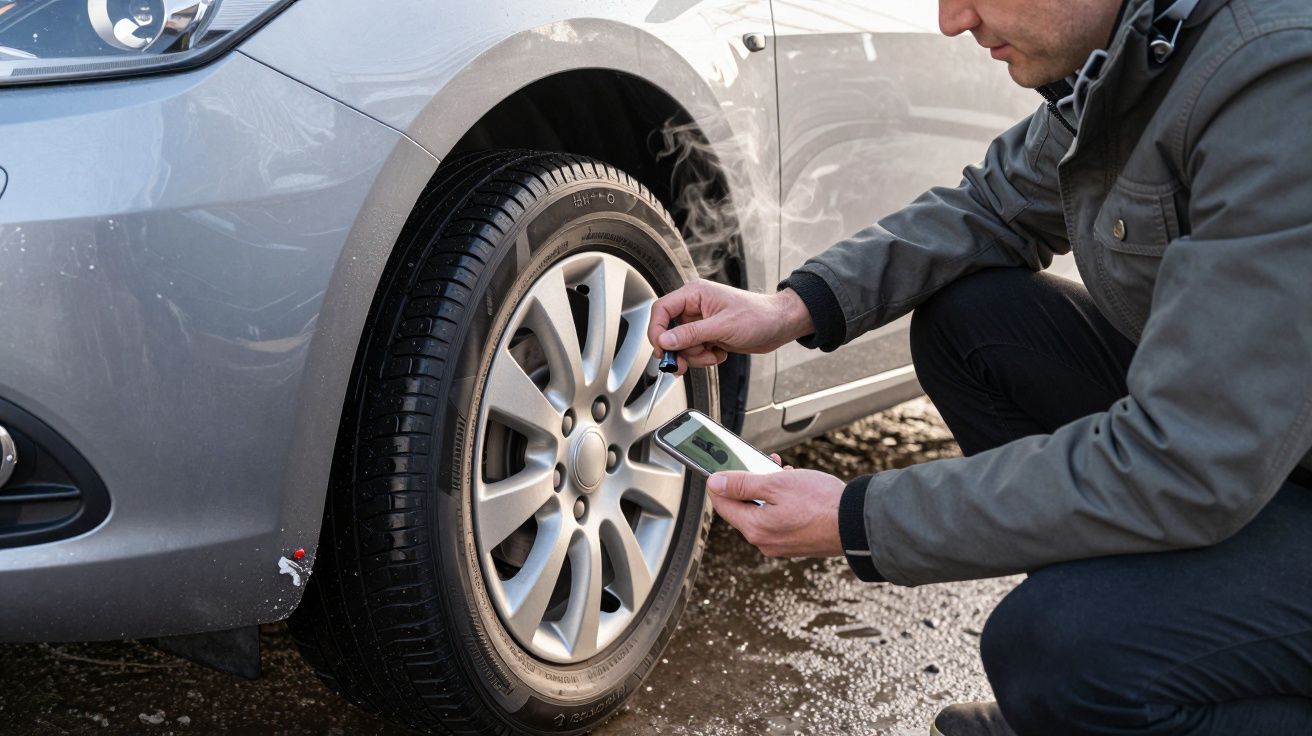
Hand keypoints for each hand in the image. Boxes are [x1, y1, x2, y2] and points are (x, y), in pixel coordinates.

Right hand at [647, 280, 813, 373]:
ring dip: (696, 356)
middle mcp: (695, 307)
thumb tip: (665, 340)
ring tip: (713, 353)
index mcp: (695, 294)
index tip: (663, 350)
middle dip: (680, 350)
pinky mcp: (708, 335)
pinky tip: (720, 353)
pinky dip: (705, 357)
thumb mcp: (722, 326)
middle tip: (685, 364)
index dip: (657, 331)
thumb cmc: (758, 316)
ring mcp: (701, 322)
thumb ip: (691, 334)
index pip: (662, 310)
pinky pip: (695, 351)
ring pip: (682, 345)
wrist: (779, 325)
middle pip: (669, 332)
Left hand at [707, 465, 845, 557]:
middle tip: (762, 463)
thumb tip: (715, 483)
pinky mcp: (796, 542)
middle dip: (751, 482)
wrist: (856, 523)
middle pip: (744, 507)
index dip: (719, 482)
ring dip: (769, 490)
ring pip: (764, 511)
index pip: (723, 504)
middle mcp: (765, 541)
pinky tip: (796, 488)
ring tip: (784, 472)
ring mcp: (781, 544)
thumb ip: (743, 484)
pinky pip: (779, 519)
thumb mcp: (776, 484)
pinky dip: (782, 502)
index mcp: (755, 528)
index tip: (721, 466)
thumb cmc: (821, 504)